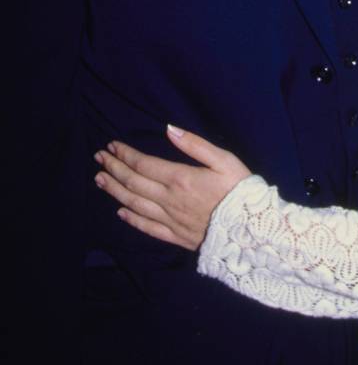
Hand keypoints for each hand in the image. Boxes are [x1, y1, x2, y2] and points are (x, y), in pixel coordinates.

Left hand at [94, 125, 250, 249]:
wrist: (251, 230)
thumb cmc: (240, 190)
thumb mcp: (224, 159)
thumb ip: (195, 144)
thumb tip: (169, 128)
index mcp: (180, 178)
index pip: (143, 164)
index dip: (125, 154)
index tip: (112, 145)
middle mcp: (168, 200)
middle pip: (133, 183)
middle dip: (113, 168)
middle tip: (99, 158)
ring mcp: (169, 220)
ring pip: (134, 204)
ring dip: (115, 190)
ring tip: (100, 179)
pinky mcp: (175, 236)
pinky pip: (147, 227)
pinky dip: (131, 218)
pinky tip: (120, 211)